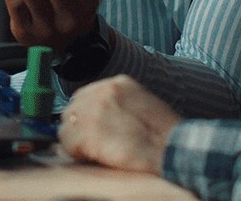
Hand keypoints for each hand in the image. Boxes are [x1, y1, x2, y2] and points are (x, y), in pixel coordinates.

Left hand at [59, 75, 180, 174]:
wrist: (173, 149)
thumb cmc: (165, 135)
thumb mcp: (142, 105)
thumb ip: (117, 105)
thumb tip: (97, 119)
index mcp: (118, 83)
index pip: (84, 96)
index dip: (84, 116)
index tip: (88, 130)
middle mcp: (103, 92)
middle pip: (73, 110)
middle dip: (78, 128)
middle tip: (90, 145)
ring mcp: (94, 110)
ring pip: (67, 127)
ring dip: (76, 142)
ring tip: (93, 153)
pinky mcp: (89, 133)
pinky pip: (68, 143)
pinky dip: (76, 153)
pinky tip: (93, 157)